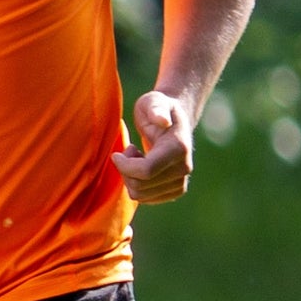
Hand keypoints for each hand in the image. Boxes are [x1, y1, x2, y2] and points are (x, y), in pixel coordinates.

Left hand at [115, 87, 196, 202]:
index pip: (146, 171)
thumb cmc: (158, 107)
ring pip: (141, 195)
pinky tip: (142, 168)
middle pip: (141, 186)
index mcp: (178, 149)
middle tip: (129, 151)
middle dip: (126, 170)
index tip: (116, 153)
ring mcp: (181, 181)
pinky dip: (138, 186)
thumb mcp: (153, 101)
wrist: (173, 120)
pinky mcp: (176, 190)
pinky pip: (146, 199)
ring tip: (137, 158)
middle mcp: (184, 168)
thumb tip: (163, 121)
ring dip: (131, 178)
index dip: (124, 165)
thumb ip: (156, 109)